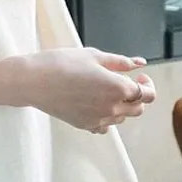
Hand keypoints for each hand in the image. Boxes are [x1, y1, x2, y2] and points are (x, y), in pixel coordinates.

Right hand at [12, 47, 155, 132]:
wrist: (33, 81)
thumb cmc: (61, 64)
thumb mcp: (93, 56)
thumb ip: (121, 62)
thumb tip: (139, 63)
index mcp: (117, 87)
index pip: (148, 94)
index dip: (148, 84)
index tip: (139, 76)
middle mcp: (111, 107)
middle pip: (138, 108)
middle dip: (137, 95)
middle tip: (125, 82)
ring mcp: (98, 119)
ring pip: (122, 118)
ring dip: (121, 106)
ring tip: (105, 91)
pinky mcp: (84, 125)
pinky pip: (105, 126)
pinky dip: (105, 117)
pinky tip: (94, 104)